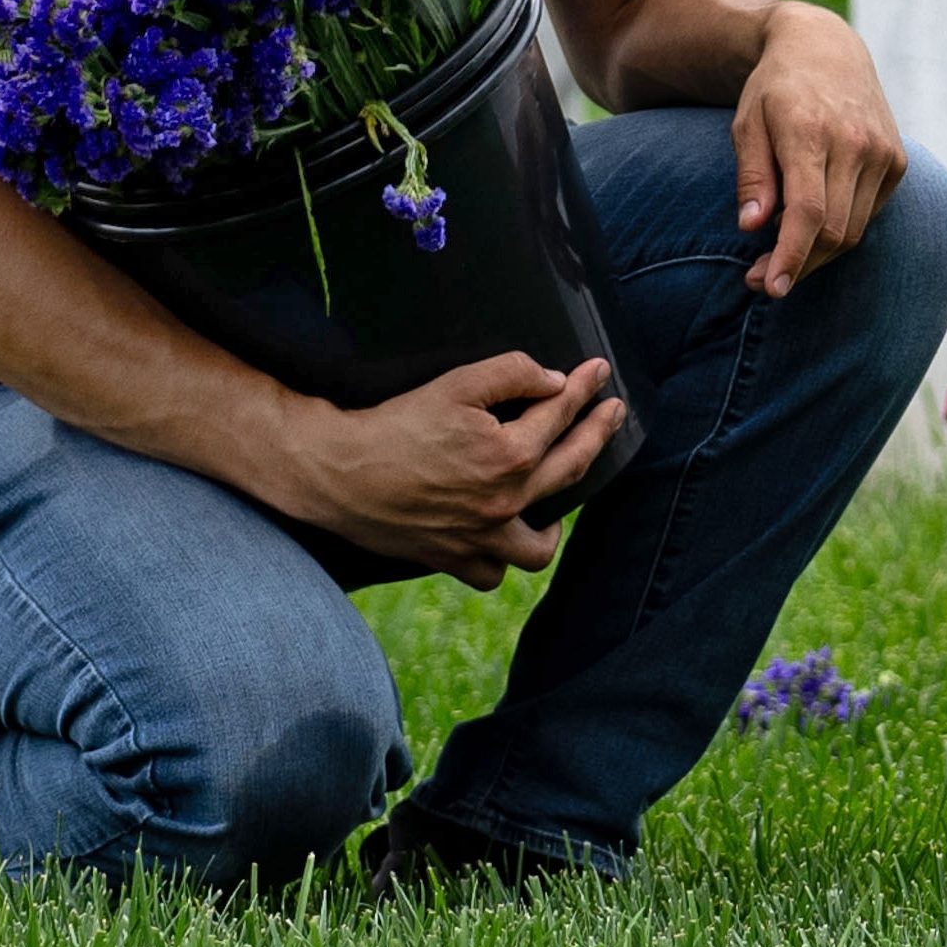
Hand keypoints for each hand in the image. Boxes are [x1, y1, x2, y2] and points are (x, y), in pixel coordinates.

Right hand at [273, 353, 626, 587]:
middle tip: (612, 411)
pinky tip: (500, 538)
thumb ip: (511, 374)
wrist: (334, 472)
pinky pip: (493, 574)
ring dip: (552, 523)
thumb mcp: (453, 384)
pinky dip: (500, 560)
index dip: (585, 389)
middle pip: (571, 469)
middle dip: (598, 433)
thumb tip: (555, 381)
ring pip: (539, 546)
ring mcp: (480, 538)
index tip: (599, 372)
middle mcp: (504, 504)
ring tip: (551, 500)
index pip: (561, 415)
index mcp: (509, 457)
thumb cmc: (392, 424)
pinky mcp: (451, 559)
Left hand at [731, 4, 908, 298]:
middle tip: (760, 278)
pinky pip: (868, 214)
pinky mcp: (897, 161)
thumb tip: (752, 226)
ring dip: (818, 253)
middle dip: (798, 264)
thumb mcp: (747, 124)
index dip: (791, 256)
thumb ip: (752, 176)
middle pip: (834, 231)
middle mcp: (855, 144)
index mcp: (811, 133)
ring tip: (782, 253)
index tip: (771, 288)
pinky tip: (813, 220)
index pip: (808, 212)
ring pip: (854, 229)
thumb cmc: (775, 89)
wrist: (826, 48)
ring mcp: (882, 153)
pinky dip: (840, 227)